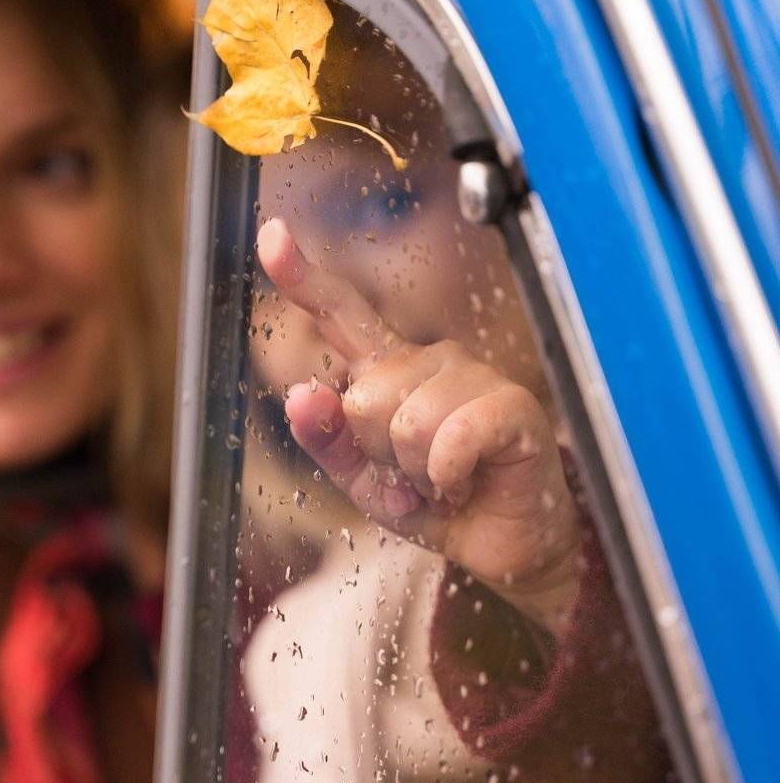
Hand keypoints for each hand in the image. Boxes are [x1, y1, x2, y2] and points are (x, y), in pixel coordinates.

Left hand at [256, 217, 579, 637]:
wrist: (500, 546)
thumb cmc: (436, 503)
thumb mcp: (363, 479)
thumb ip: (327, 438)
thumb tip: (301, 393)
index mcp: (389, 370)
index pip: (341, 315)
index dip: (304, 277)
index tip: (272, 235)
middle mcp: (429, 359)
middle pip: (365, 397)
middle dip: (381, 454)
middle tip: (416, 476)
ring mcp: (472, 376)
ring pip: (406, 422)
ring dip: (418, 473)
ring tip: (445, 481)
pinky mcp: (510, 404)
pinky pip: (452, 436)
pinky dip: (447, 477)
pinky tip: (466, 483)